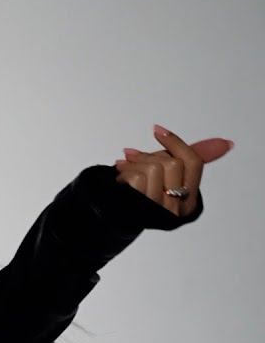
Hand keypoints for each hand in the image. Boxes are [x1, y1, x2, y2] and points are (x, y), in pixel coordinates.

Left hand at [113, 124, 232, 217]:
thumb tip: (226, 143)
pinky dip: (123, 174)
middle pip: (172, 163)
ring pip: (153, 168)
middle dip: (148, 155)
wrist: (114, 212)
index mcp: (190, 199)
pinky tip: (120, 180)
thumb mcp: (168, 173)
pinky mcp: (140, 209)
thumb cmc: (144, 190)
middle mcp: (178, 208)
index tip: (157, 130)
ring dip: (132, 164)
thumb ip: (193, 157)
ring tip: (124, 170)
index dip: (175, 142)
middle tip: (132, 157)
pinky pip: (136, 178)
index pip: (193, 161)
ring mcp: (159, 210)